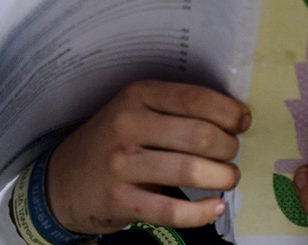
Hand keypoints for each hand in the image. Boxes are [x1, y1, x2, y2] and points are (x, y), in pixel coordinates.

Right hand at [44, 80, 247, 235]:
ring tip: (228, 178)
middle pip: (199, 136)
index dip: (228, 112)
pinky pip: (171, 211)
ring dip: (222, 177)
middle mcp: (128, 125)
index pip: (196, 99)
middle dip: (228, 147)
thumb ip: (176, 108)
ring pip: (189, 171)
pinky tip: (215, 207)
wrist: (64, 179)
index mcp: (138, 95)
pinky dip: (201, 212)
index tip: (243, 123)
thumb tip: (234, 117)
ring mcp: (122, 165)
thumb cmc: (114, 140)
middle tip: (232, 154)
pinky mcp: (120, 201)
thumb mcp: (137, 109)